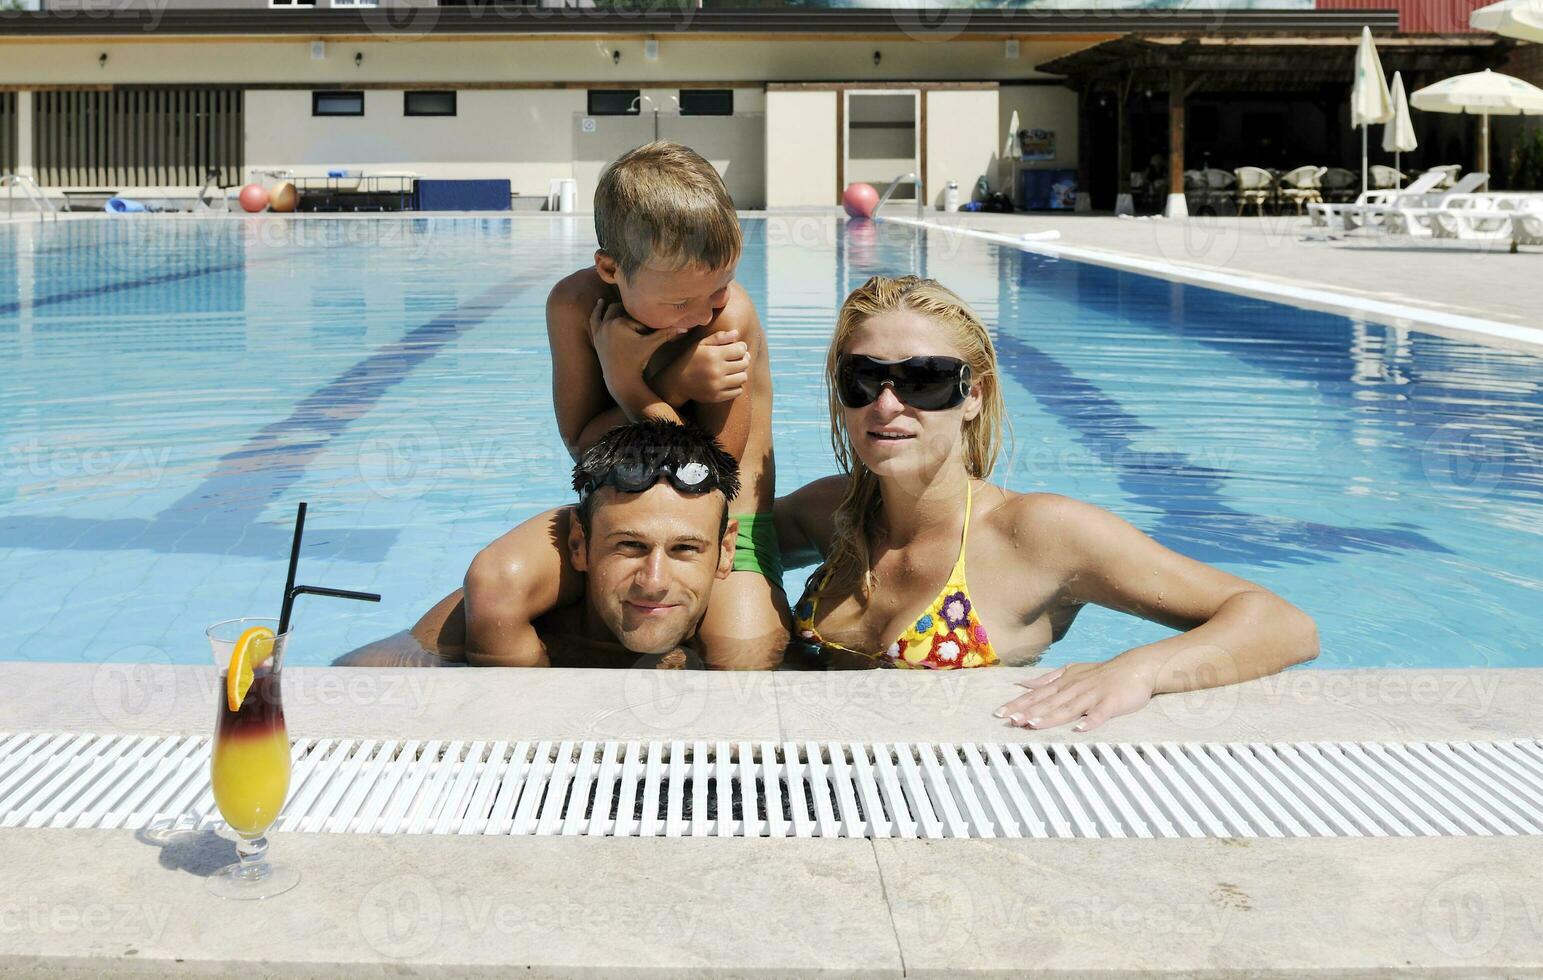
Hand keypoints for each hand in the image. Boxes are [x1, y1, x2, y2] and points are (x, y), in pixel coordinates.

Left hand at [588, 299, 686, 404]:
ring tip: (624, 303)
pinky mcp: (596, 336)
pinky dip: (597, 311)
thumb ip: (667, 334)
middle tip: (640, 315)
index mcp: (620, 323)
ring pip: (607, 311)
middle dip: (631, 313)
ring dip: (615, 307)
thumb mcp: (652, 345)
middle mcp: (608, 324)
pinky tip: (600, 303)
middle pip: (622, 310)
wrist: (620, 379)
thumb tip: (687, 327)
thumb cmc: (637, 361)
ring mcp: (600, 330)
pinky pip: (594, 319)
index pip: (636, 316)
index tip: (649, 329)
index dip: (644, 322)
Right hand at [656, 329, 750, 405]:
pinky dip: (737, 385)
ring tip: (734, 370)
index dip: (742, 347)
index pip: (741, 350)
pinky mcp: (717, 397)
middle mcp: (716, 370)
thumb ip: (718, 337)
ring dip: (741, 372)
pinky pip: (738, 391)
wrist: (676, 383)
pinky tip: (729, 380)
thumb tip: (736, 333)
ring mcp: (717, 385)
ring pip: (743, 377)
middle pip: (744, 363)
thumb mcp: (700, 345)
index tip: (738, 348)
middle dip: (743, 359)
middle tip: (737, 358)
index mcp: (713, 355)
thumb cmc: (689, 360)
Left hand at [993, 658, 1156, 732]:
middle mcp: (1074, 688)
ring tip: (1033, 725)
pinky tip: (1080, 730)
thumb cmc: (1101, 673)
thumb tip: (1023, 684)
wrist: (1136, 667)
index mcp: (1064, 683)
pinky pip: (1099, 714)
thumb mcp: (1071, 671)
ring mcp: (1092, 695)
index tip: (1000, 713)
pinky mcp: (1111, 703)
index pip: (1036, 695)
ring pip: (1068, 708)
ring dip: (1050, 717)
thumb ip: (1047, 679)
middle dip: (1028, 712)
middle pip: (1048, 702)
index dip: (1018, 704)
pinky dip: (1090, 722)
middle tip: (1010, 721)